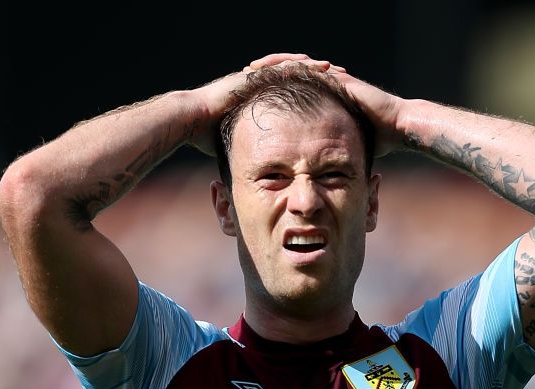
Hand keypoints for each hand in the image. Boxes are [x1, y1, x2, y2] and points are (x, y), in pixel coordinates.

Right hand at [187, 53, 336, 155]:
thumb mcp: (240, 147)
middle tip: (342, 80)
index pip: (292, 97)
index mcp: (260, 103)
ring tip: (335, 70)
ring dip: (314, 69)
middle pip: (296, 80)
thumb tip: (263, 177)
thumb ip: (252, 154)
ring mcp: (256, 79)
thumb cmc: (208, 138)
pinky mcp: (253, 75)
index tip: (332, 102)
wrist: (192, 122)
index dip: (312, 97)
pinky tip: (318, 67)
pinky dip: (301, 66)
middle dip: (318, 80)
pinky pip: (282, 67)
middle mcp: (260, 87)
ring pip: (292, 69)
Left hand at [250, 55, 407, 156]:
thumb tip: (312, 176)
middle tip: (243, 78)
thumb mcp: (343, 149)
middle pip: (289, 75)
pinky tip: (274, 68)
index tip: (249, 97)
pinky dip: (291, 66)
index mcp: (323, 101)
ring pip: (296, 66)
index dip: (270, 92)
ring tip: (251, 69)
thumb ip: (328, 155)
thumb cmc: (376, 141)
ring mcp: (333, 79)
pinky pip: (310, 68)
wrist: (398, 128)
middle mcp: (326, 86)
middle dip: (265, 75)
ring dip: (273, 66)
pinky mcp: (338, 77)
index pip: (291, 92)